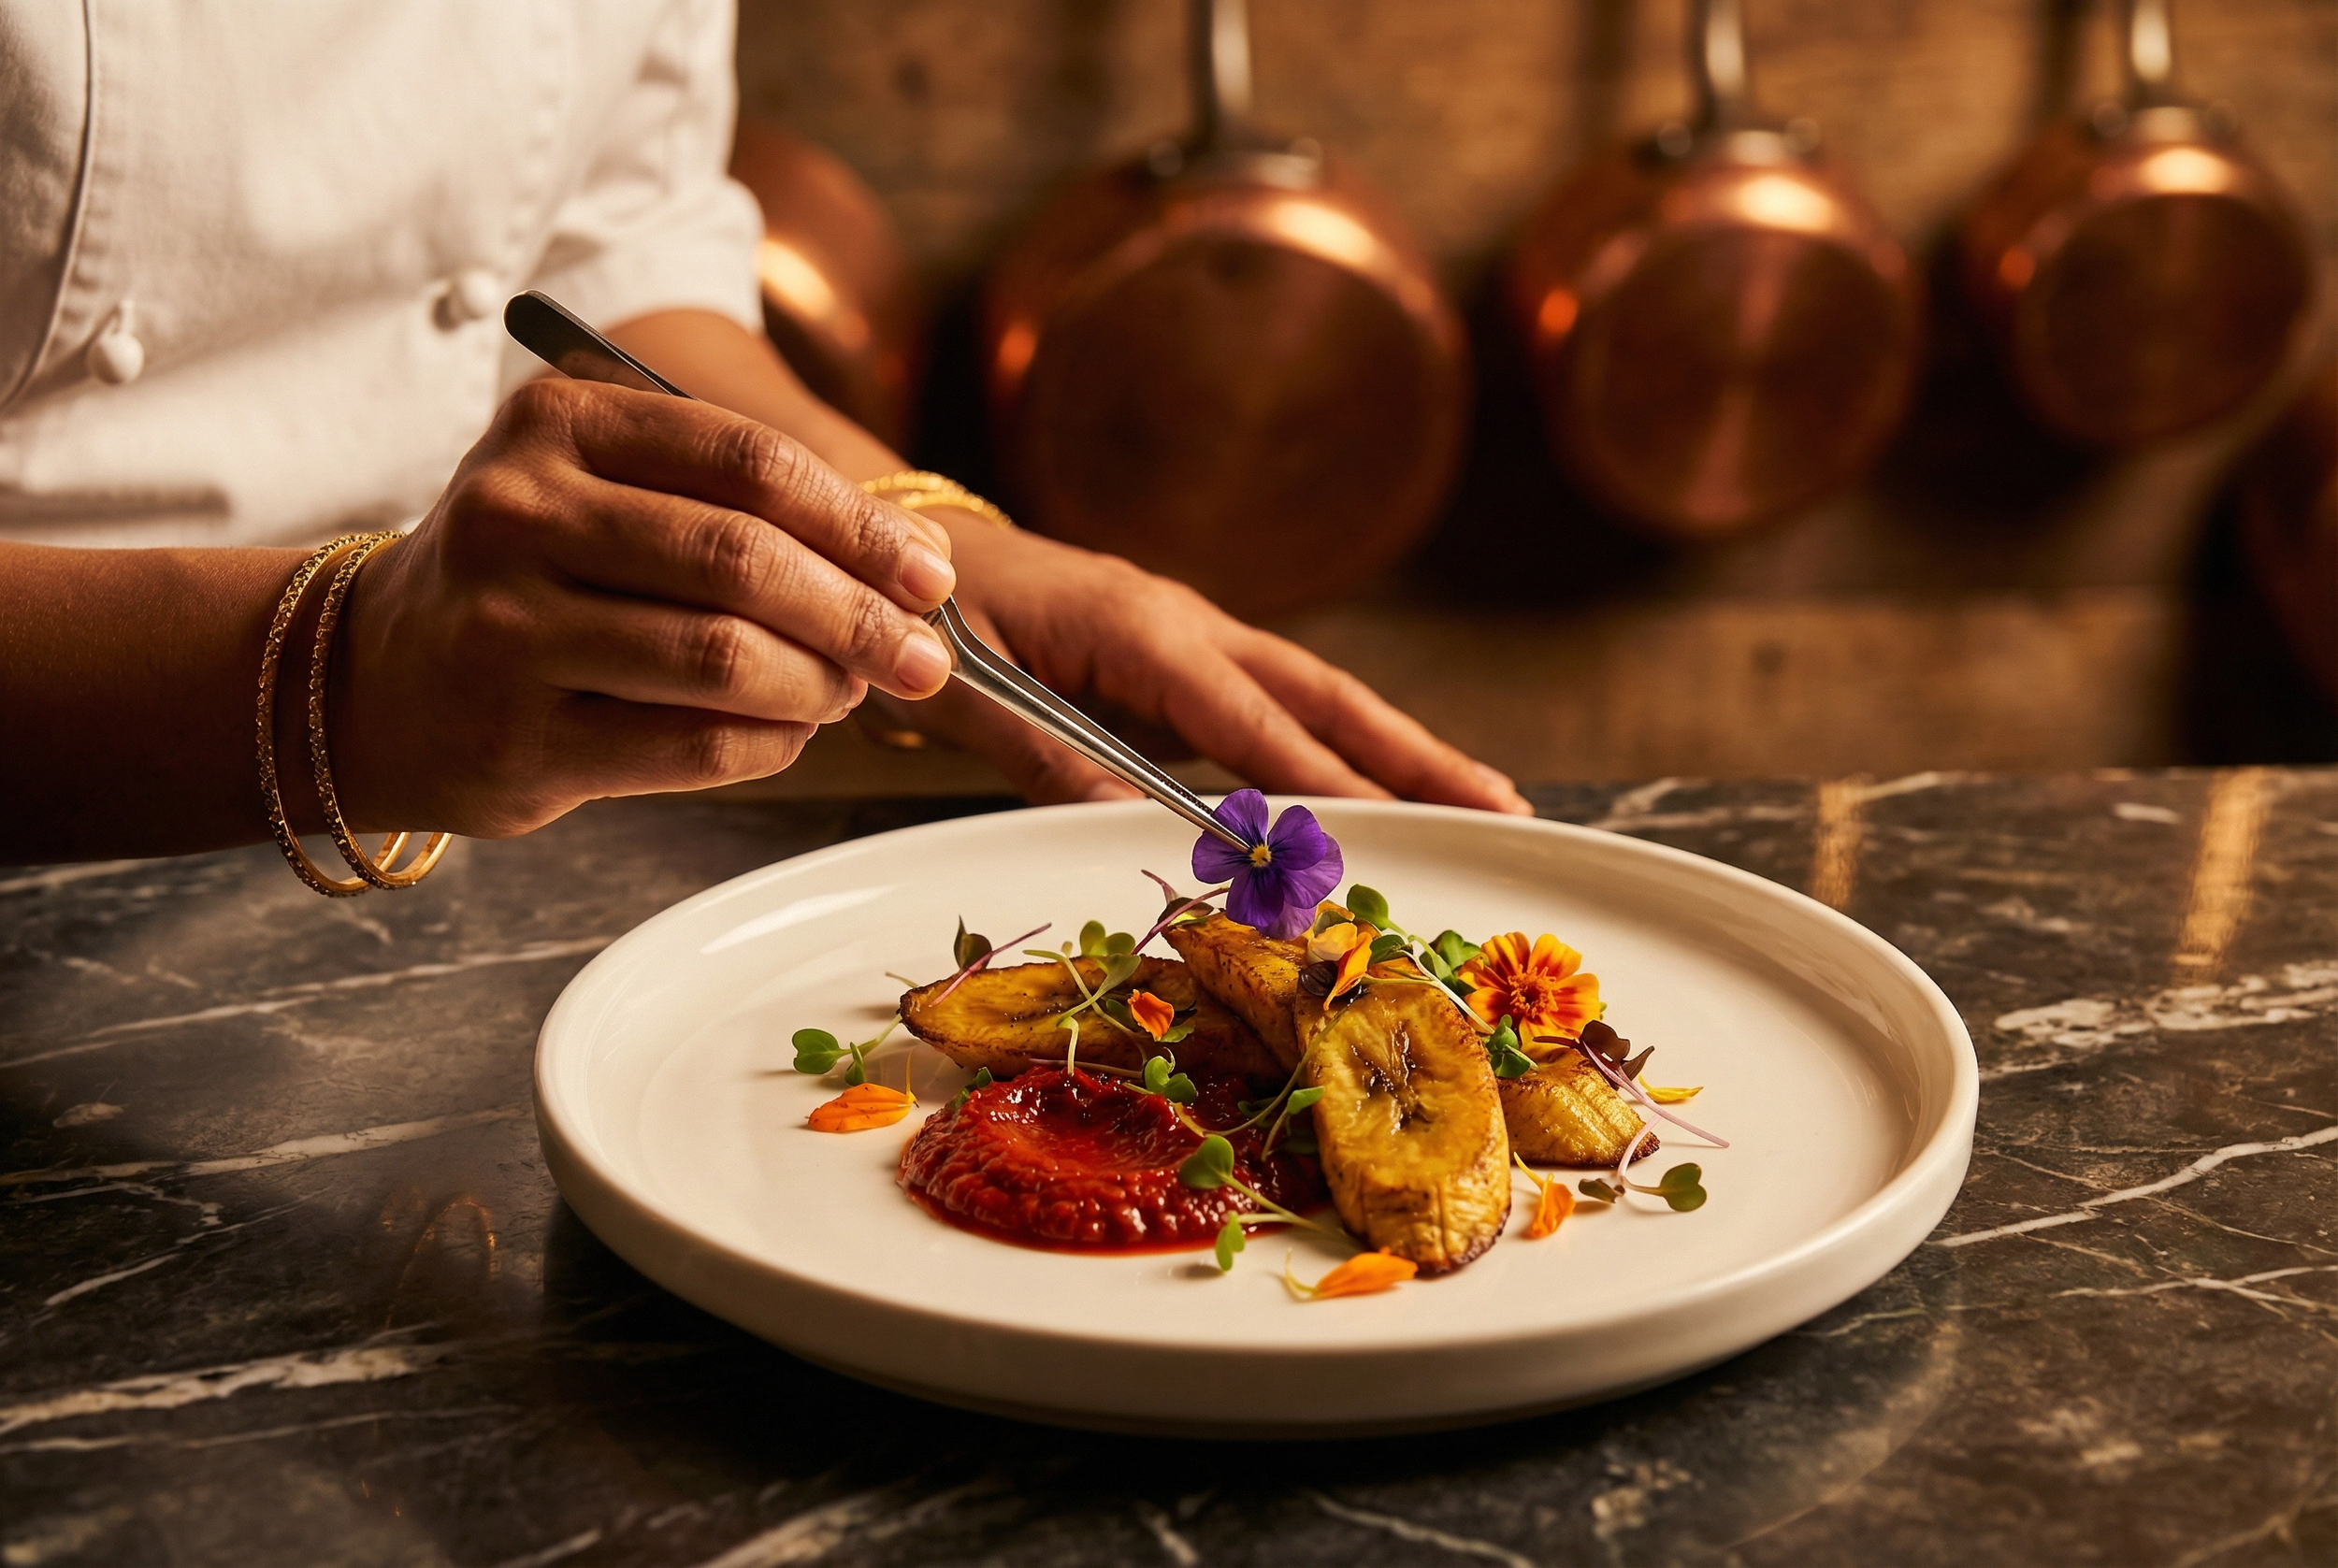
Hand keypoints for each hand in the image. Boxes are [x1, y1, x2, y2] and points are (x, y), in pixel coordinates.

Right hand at [331, 378, 957, 836]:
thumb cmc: (535, 574)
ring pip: (724, 658)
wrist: (376, 677)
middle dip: (858, 614)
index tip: (928, 572)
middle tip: (923, 656)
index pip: (750, 462)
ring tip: (850, 691)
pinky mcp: (517, 739)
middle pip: (743, 560)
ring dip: (819, 685)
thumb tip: (918, 559)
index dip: (860, 521)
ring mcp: (507, 629)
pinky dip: (769, 743)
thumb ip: (746, 506)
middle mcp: (519, 513)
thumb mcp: (610, 489)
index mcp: (558, 424)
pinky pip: (692, 745)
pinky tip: (788, 731)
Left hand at [872, 521, 1532, 814]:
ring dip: (1401, 748)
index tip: (1396, 831)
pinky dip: (1344, 743)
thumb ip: (1050, 762)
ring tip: (1481, 800)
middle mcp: (1186, 623)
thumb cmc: (932, 620)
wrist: (904, 550)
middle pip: (1326, 694)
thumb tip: (1137, 836)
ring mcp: (1194, 633)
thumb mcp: (971, 694)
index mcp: (1138, 629)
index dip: (1325, 782)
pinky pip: (1282, 702)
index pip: (1253, 718)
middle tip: (1503, 806)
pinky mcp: (1185, 653)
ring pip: (1319, 695)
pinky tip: (1381, 786)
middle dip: (1417, 754)